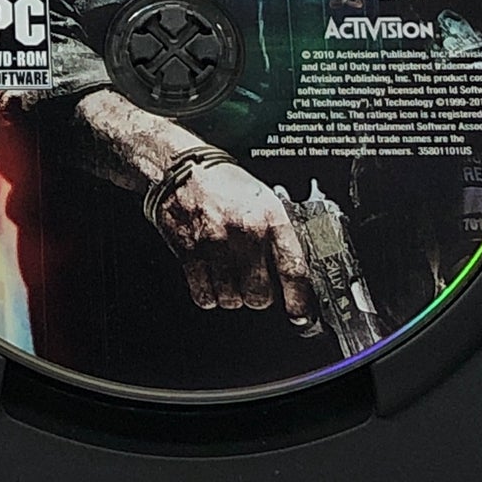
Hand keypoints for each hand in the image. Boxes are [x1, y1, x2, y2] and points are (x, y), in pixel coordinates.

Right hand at [151, 161, 322, 333]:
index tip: (300, 314)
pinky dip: (209, 295)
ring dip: (233, 297)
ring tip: (232, 280)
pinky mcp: (189, 253)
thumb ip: (279, 232)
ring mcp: (215, 244)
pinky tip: (212, 281)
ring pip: (232, 298)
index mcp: (270, 217)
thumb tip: (295, 270)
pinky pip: (204, 294)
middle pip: (260, 294)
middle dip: (260, 297)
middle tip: (257, 288)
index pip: (293, 268)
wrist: (181, 168)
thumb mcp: (263, 198)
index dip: (299, 299)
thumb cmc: (223, 181)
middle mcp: (245, 232)